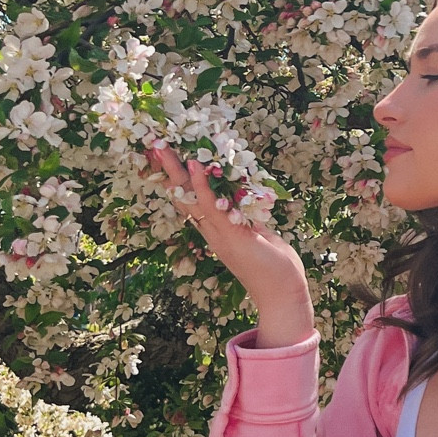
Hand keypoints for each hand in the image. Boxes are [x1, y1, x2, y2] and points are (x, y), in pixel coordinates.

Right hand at [146, 144, 315, 348]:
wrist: (281, 291)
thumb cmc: (273, 265)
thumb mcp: (257, 234)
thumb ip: (245, 218)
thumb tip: (242, 201)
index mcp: (215, 230)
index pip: (190, 200)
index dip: (178, 179)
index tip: (169, 157)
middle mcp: (210, 231)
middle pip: (183, 196)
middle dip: (169, 171)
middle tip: (155, 145)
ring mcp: (218, 232)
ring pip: (191, 198)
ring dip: (177, 172)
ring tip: (164, 148)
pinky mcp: (230, 233)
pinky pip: (212, 206)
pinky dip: (202, 185)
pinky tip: (194, 166)